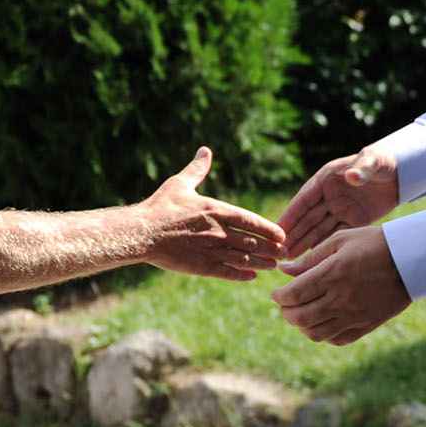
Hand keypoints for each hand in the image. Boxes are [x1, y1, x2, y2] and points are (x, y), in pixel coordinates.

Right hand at [141, 147, 283, 281]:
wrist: (143, 232)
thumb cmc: (161, 207)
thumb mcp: (180, 184)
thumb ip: (197, 169)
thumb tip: (205, 150)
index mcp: (217, 210)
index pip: (252, 221)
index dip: (269, 229)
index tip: (282, 235)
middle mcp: (220, 231)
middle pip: (254, 242)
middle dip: (271, 248)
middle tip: (283, 253)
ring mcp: (212, 250)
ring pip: (245, 259)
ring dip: (262, 263)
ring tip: (272, 265)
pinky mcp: (202, 267)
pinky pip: (229, 272)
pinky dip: (243, 274)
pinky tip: (252, 276)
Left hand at [272, 226, 411, 345]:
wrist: (411, 259)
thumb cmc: (374, 243)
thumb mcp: (340, 240)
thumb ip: (310, 259)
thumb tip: (283, 271)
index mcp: (332, 275)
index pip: (294, 295)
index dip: (279, 297)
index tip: (276, 293)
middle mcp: (340, 299)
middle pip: (300, 318)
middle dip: (286, 312)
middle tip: (286, 304)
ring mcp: (354, 315)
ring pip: (316, 333)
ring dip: (302, 326)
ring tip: (302, 314)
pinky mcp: (367, 325)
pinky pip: (338, 339)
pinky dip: (324, 335)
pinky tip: (322, 322)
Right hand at [278, 143, 400, 258]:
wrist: (402, 171)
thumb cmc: (383, 160)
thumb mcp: (373, 161)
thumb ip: (362, 169)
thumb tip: (353, 176)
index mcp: (327, 179)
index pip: (304, 199)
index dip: (291, 215)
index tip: (279, 229)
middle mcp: (329, 195)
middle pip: (308, 218)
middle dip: (294, 234)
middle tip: (280, 251)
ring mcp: (341, 208)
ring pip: (319, 229)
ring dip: (305, 243)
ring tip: (290, 259)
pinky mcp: (354, 219)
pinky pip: (336, 234)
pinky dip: (325, 246)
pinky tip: (314, 259)